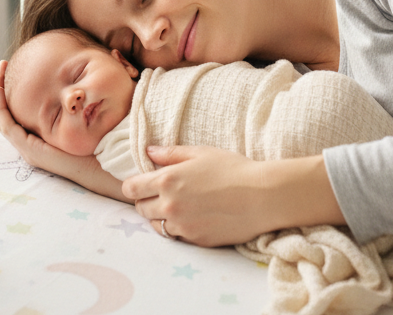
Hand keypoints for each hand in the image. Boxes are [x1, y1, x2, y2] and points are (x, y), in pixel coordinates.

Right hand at [0, 60, 126, 201]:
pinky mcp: (30, 149)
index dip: (10, 94)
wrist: (102, 167)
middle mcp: (29, 144)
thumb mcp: (81, 117)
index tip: (9, 71)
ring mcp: (28, 148)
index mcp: (38, 139)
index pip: (15, 115)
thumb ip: (74, 102)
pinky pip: (7, 125)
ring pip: (1, 118)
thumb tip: (77, 80)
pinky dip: (0, 106)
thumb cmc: (97, 143)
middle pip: (3, 115)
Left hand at [122, 145, 343, 246]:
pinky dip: (178, 229)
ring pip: (156, 226)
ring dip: (161, 217)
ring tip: (178, 207)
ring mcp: (182, 226)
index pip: (131, 189)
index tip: (142, 184)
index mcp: (167, 180)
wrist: (262, 196)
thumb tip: (149, 151)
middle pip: (140, 209)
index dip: (134, 186)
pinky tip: (192, 218)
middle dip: (146, 201)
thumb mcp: (200, 153)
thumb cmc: (233, 169)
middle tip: (162, 194)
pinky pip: (176, 237)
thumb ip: (170, 154)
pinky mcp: (196, 241)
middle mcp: (169, 205)